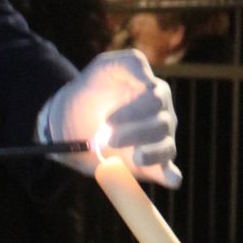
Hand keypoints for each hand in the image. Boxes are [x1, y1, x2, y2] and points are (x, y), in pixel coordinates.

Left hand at [37, 49, 179, 187]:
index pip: (156, 100)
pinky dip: (171, 177)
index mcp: (155, 92)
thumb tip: (149, 79)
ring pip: (167, 148)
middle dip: (135, 132)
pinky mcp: (153, 166)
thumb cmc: (91, 89)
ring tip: (134, 157)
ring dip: (151, 154)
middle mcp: (163, 116)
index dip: (134, 111)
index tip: (107, 119)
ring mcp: (160, 141)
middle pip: (162, 124)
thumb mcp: (104, 67)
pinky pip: (169, 173)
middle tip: (107, 138)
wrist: (72, 120)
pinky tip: (169, 180)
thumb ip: (128, 63)